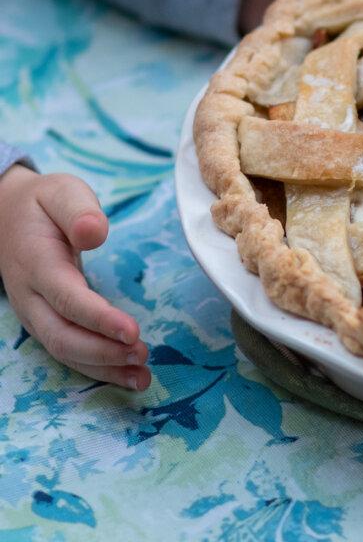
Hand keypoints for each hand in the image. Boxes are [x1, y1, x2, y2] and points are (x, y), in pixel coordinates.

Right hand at [0, 166, 148, 389]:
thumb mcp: (63, 192)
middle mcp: (31, 295)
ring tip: (142, 377)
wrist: (7, 214)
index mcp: (37, 263)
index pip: (67, 298)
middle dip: (103, 352)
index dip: (99, 319)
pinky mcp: (44, 321)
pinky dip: (97, 367)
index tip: (133, 331)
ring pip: (63, 350)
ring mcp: (34, 313)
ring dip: (103, 367)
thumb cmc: (44, 204)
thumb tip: (95, 232)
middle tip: (143, 356)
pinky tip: (127, 376)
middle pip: (62, 335)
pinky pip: (67, 351)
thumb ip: (80, 210)